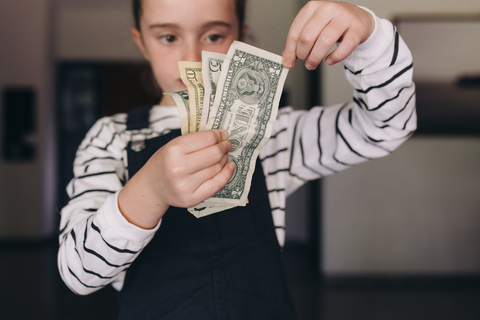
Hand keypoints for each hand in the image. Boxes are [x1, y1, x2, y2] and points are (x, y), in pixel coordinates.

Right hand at [118, 130, 234, 228]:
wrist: (151, 188)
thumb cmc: (164, 163)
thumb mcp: (172, 146)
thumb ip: (194, 141)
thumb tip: (221, 136)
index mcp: (173, 150)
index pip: (206, 139)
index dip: (218, 135)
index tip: (224, 134)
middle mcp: (179, 168)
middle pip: (214, 153)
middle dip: (224, 147)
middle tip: (227, 144)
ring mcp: (186, 185)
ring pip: (217, 168)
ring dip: (224, 159)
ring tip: (224, 155)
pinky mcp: (192, 198)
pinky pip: (216, 184)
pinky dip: (227, 174)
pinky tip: (230, 166)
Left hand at [282, 1, 374, 69]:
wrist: (358, 18)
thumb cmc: (332, 24)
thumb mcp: (313, 27)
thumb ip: (298, 42)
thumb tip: (287, 60)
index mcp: (313, 7)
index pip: (295, 31)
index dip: (290, 50)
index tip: (288, 62)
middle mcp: (328, 9)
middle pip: (307, 37)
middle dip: (303, 55)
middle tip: (305, 62)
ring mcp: (344, 17)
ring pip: (325, 41)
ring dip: (315, 58)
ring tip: (312, 64)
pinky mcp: (357, 28)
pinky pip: (345, 47)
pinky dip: (335, 57)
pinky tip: (329, 61)